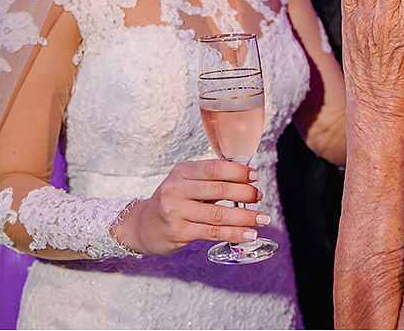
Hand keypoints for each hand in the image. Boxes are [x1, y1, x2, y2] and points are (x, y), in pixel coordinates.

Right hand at [111, 159, 267, 255]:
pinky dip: (234, 233)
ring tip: (263, 218)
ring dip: (245, 217)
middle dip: (245, 194)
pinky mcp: (179, 232)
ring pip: (219, 214)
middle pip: (219, 190)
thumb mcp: (185, 182)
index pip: (214, 168)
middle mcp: (176, 190)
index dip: (238, 172)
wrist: (141, 226)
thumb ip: (210, 179)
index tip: (255, 177)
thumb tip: (247, 178)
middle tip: (259, 197)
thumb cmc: (171, 201)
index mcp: (181, 172)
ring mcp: (176, 212)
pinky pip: (213, 232)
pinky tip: (249, 234)